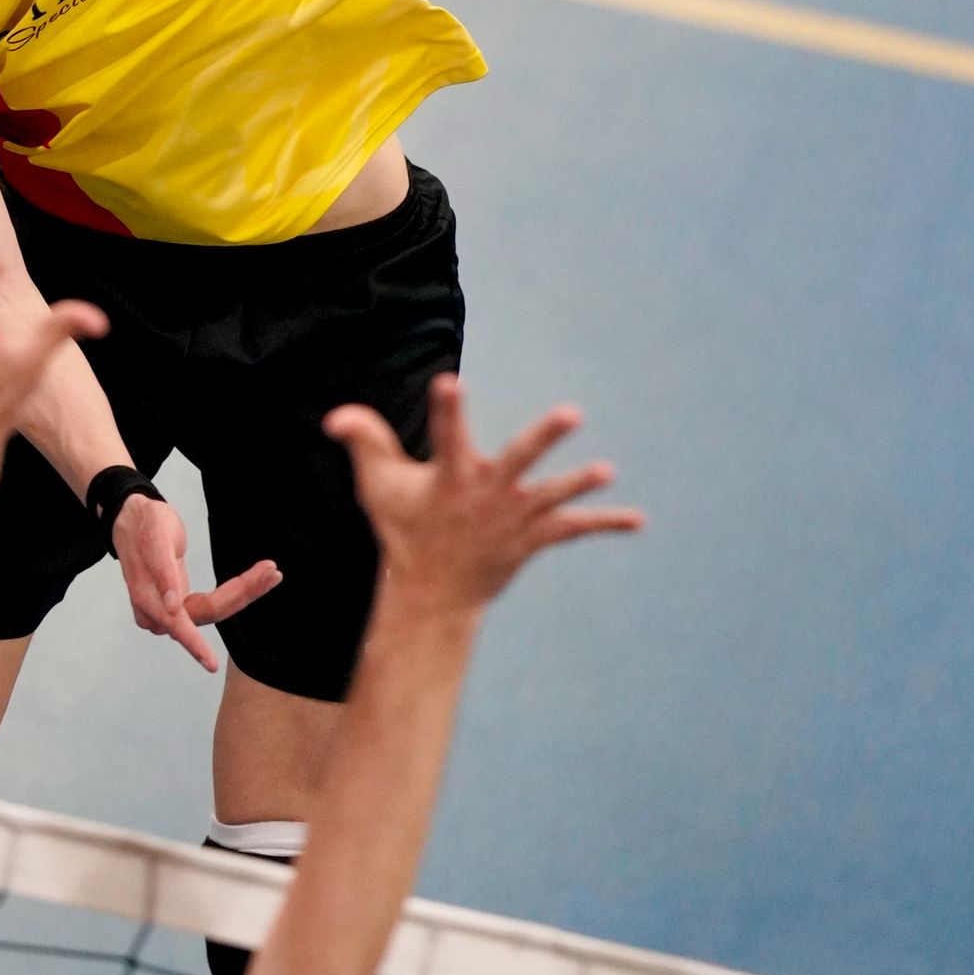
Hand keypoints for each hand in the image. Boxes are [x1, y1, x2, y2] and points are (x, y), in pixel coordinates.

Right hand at [112, 493, 281, 675]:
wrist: (132, 518)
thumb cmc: (144, 525)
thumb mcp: (156, 539)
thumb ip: (163, 573)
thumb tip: (171, 609)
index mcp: (149, 598)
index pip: (180, 624)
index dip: (196, 645)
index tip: (212, 665)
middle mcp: (159, 611)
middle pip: (207, 613)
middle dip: (241, 594)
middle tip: (272, 572)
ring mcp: (169, 609)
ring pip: (214, 609)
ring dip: (244, 592)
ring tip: (270, 573)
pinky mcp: (181, 604)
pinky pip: (211, 603)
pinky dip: (235, 591)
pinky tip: (256, 580)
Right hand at [326, 375, 642, 617]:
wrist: (434, 593)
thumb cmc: (405, 530)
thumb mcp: (378, 486)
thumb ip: (363, 441)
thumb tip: (336, 414)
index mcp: (451, 475)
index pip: (446, 431)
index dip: (447, 408)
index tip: (450, 381)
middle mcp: (487, 494)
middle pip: (519, 458)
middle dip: (544, 437)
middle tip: (572, 414)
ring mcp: (513, 518)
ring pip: (552, 496)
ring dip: (579, 484)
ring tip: (607, 471)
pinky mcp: (532, 538)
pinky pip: (573, 530)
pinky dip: (604, 523)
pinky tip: (637, 520)